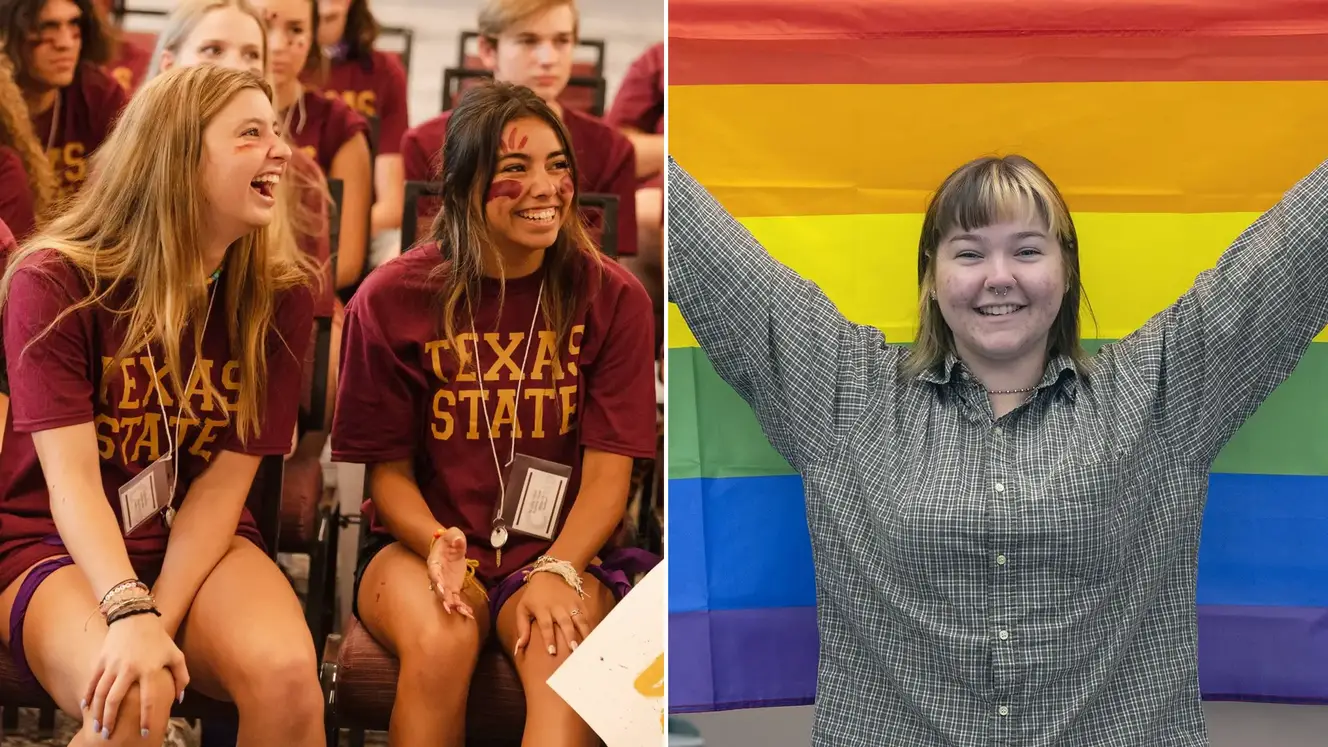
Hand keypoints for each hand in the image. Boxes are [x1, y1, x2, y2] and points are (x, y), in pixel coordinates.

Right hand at [83, 612, 187, 739]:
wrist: (135, 617)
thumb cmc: (158, 639)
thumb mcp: (175, 655)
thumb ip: (181, 677)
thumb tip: (179, 699)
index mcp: (150, 669)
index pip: (148, 700)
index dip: (147, 718)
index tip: (145, 732)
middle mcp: (129, 668)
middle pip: (116, 700)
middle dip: (111, 720)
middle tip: (108, 736)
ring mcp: (113, 664)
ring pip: (101, 693)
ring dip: (97, 713)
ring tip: (97, 728)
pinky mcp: (101, 659)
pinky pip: (93, 681)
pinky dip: (88, 696)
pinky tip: (86, 708)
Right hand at [427, 527, 473, 618]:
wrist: (449, 547)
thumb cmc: (449, 540)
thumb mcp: (453, 533)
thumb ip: (455, 536)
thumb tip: (458, 541)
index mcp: (434, 563)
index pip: (434, 572)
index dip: (437, 581)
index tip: (441, 588)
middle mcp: (437, 576)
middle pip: (438, 588)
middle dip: (443, 598)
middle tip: (449, 606)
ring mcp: (445, 584)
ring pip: (447, 597)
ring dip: (454, 605)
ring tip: (463, 613)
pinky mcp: (453, 588)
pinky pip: (456, 599)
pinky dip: (461, 606)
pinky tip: (469, 614)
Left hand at [513, 571, 592, 656]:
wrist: (551, 574)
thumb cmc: (534, 595)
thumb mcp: (522, 608)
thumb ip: (521, 628)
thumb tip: (518, 648)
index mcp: (542, 609)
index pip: (546, 625)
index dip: (549, 638)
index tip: (552, 652)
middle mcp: (558, 607)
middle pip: (565, 623)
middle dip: (570, 636)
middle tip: (574, 650)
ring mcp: (570, 604)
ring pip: (579, 619)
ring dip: (583, 632)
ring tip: (587, 645)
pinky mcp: (580, 602)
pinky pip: (586, 615)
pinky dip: (590, 626)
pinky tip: (593, 637)